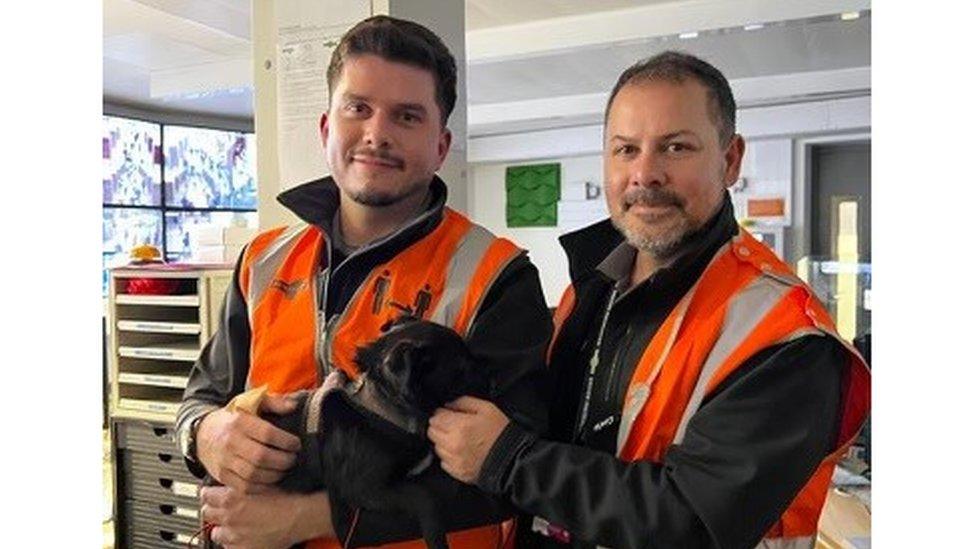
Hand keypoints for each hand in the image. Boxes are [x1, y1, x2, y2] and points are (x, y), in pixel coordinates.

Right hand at [196, 394, 301, 491]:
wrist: (202, 433)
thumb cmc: (232, 418)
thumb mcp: (251, 402)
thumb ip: (274, 402)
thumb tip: (293, 405)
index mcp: (240, 422)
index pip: (267, 434)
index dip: (286, 441)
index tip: (296, 444)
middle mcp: (230, 442)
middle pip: (261, 457)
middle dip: (283, 460)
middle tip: (293, 459)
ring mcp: (224, 461)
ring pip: (253, 474)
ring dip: (274, 475)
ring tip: (284, 470)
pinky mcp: (221, 476)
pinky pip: (244, 487)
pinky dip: (261, 487)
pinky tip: (271, 480)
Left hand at [201, 486, 333, 548]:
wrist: (299, 517)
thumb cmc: (285, 500)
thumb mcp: (261, 484)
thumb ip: (242, 485)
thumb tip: (232, 485)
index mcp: (231, 499)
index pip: (206, 495)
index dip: (211, 493)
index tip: (214, 494)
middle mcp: (229, 518)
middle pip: (207, 513)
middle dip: (214, 510)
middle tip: (224, 508)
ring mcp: (234, 537)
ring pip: (216, 533)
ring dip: (223, 528)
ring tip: (235, 524)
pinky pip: (229, 547)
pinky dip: (233, 542)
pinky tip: (244, 536)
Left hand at [428, 396, 509, 483]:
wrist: (512, 458)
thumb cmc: (501, 432)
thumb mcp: (486, 408)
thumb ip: (464, 402)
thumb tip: (448, 405)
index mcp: (460, 426)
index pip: (435, 418)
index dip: (441, 414)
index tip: (447, 414)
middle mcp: (453, 444)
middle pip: (432, 432)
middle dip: (440, 427)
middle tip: (453, 426)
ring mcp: (454, 460)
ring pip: (436, 447)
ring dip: (443, 442)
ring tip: (459, 439)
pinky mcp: (457, 472)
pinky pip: (443, 462)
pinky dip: (449, 456)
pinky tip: (461, 452)